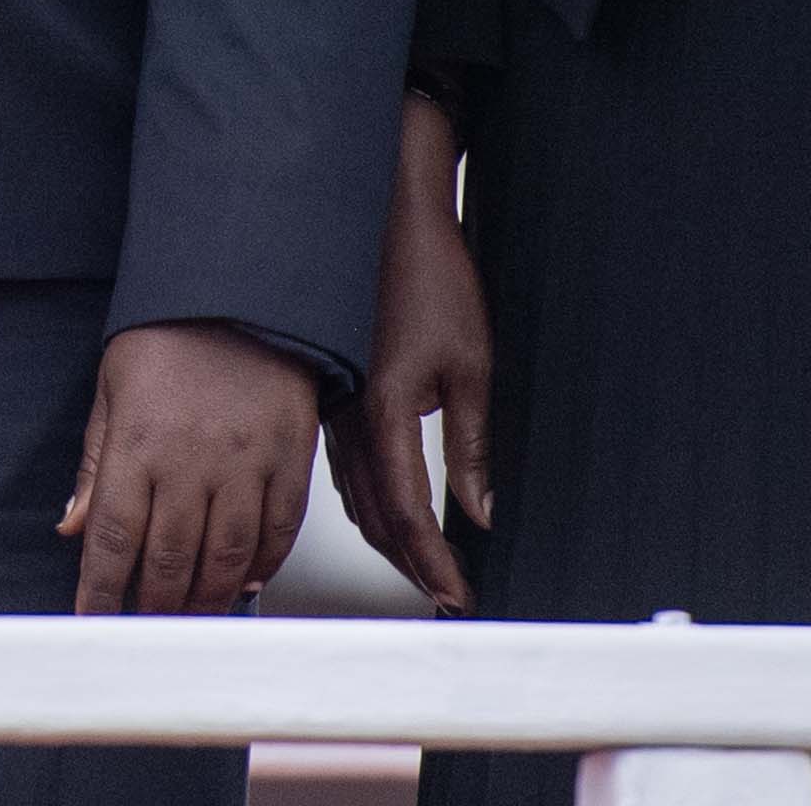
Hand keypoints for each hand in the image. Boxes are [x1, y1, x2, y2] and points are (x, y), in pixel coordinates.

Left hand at [63, 320, 315, 614]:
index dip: (99, 588)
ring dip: (206, 598)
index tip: (91, 620)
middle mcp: (192, 460)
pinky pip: (278, 533)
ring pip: (226, 558)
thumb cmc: (167, 339)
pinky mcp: (290, 461)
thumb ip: (95, 466)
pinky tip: (244, 580)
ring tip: (190, 617)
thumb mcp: (112, 389)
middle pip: (169, 559)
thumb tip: (70, 529)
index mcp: (139, 442)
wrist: (241, 292)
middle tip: (145, 628)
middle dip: (153, 606)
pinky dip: (262, 567)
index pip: (113, 536)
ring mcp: (245, 464)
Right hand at [328, 88, 490, 610]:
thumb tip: (479, 511)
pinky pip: (344, 466)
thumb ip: (472, 446)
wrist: (385, 215)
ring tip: (426, 566)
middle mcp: (346, 416)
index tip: (458, 595)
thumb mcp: (471, 365)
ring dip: (389, 537)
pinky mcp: (332, 391)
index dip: (434, 564)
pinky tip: (388, 511)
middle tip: (447, 595)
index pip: (407, 514)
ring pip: (354, 495)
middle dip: (411, 563)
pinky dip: (369, 501)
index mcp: (382, 412)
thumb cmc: (428, 275)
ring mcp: (333, 404)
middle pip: (373, 516)